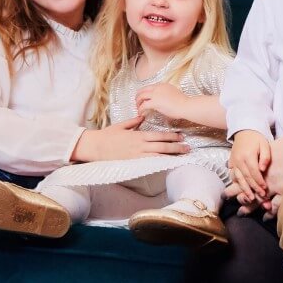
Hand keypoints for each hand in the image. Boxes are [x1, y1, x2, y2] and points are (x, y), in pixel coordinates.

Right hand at [71, 116, 188, 161]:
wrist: (94, 147)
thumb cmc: (107, 136)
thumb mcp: (121, 125)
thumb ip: (134, 122)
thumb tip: (143, 117)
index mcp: (138, 135)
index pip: (159, 135)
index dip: (171, 136)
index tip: (181, 136)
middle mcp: (140, 146)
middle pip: (162, 146)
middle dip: (176, 147)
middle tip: (188, 147)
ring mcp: (137, 156)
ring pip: (158, 156)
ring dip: (171, 156)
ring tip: (182, 156)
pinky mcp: (132, 163)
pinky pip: (149, 164)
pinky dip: (160, 164)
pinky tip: (168, 165)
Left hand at [136, 83, 187, 119]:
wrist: (186, 106)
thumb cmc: (183, 102)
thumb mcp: (174, 94)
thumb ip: (166, 94)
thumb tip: (162, 100)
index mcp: (163, 85)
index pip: (149, 87)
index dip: (144, 93)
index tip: (143, 98)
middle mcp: (158, 87)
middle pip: (142, 90)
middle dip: (138, 97)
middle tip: (137, 103)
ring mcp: (156, 94)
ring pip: (141, 96)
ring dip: (138, 103)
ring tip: (138, 109)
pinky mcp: (154, 102)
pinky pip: (143, 105)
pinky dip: (140, 110)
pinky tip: (141, 113)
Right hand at [228, 130, 270, 198]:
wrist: (244, 131)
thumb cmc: (256, 139)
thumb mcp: (265, 144)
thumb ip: (265, 157)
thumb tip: (263, 169)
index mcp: (248, 155)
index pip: (254, 172)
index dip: (259, 181)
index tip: (265, 189)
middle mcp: (239, 160)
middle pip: (246, 177)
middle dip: (254, 188)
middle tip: (260, 196)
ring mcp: (233, 162)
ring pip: (238, 179)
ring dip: (244, 189)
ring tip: (251, 198)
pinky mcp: (231, 163)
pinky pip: (233, 176)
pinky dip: (237, 183)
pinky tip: (242, 190)